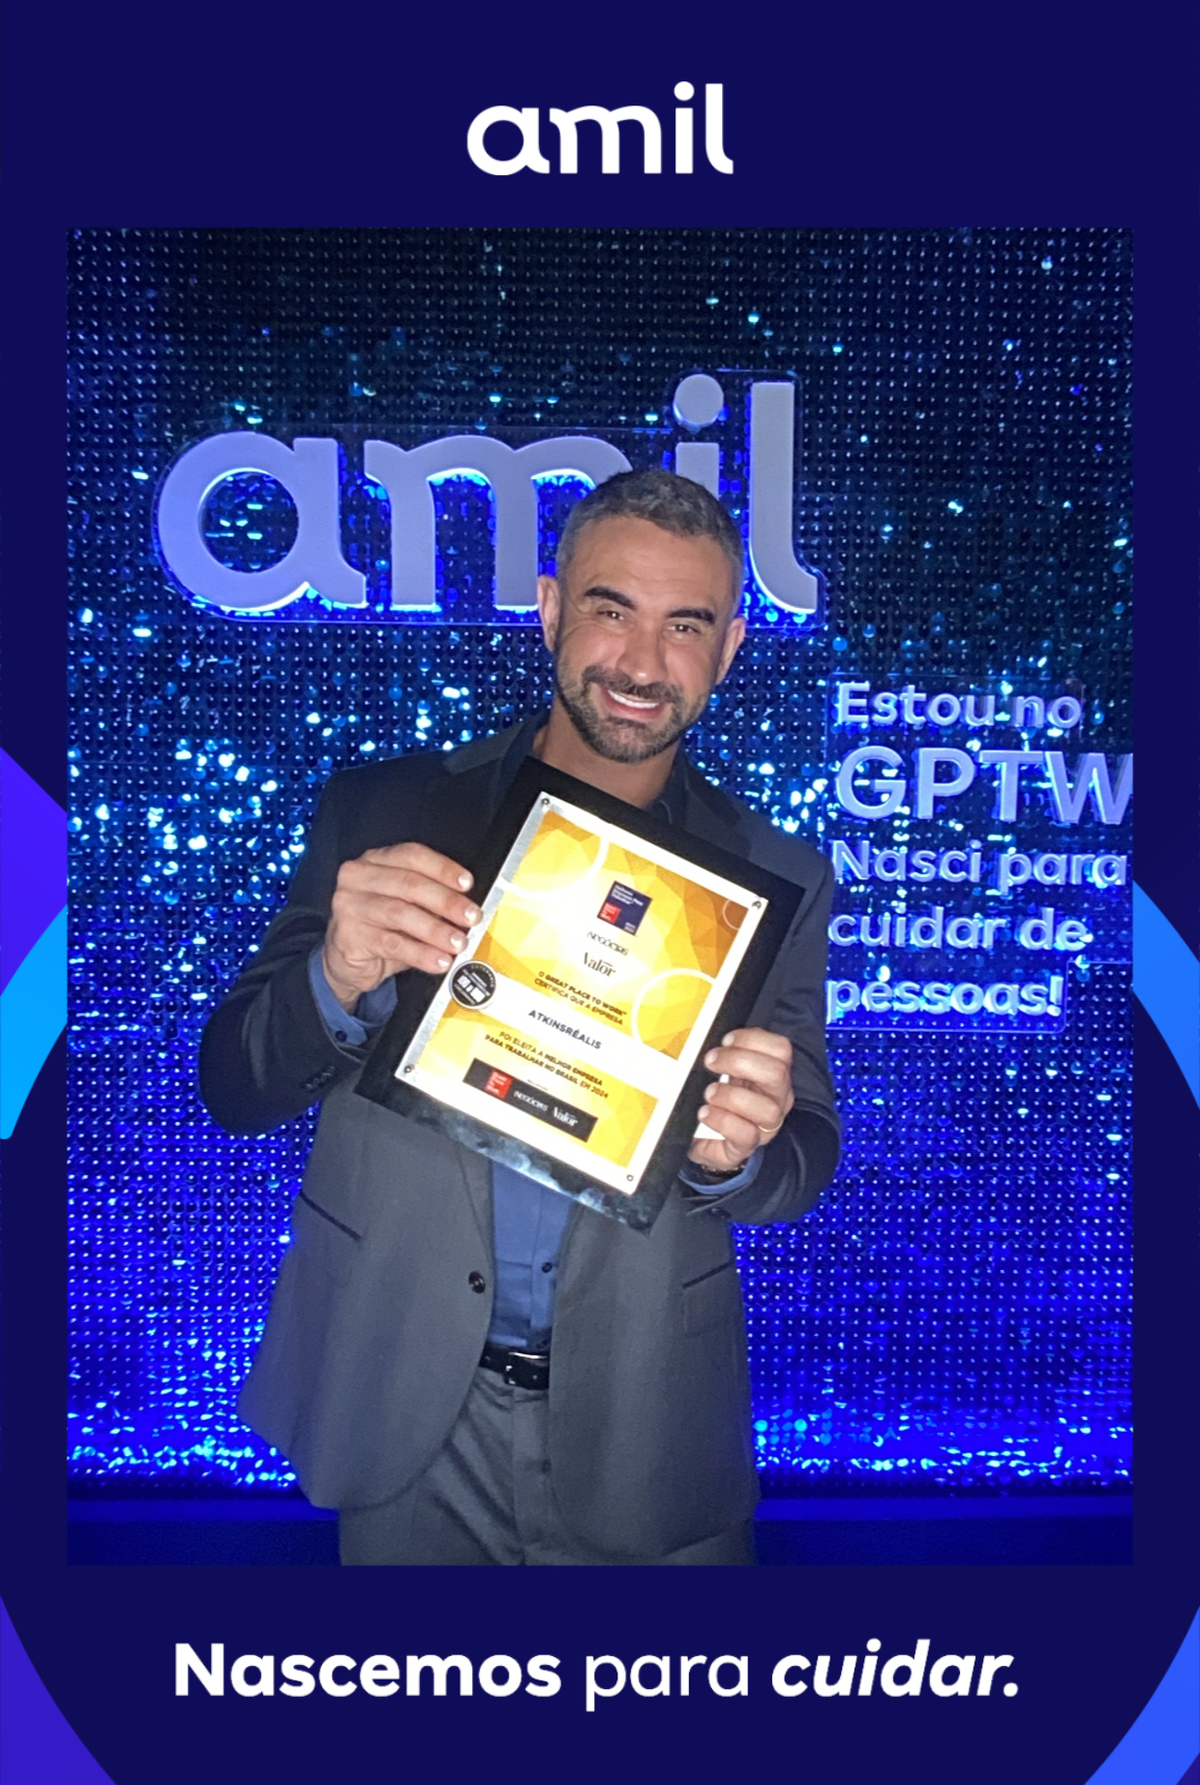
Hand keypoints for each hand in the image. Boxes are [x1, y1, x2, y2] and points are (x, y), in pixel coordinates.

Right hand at [322, 843, 478, 1011]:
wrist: (347, 962)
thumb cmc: (382, 929)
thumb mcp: (407, 907)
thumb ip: (432, 901)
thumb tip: (468, 907)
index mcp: (375, 861)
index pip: (412, 855)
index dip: (443, 868)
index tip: (467, 884)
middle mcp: (358, 877)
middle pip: (409, 883)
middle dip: (446, 901)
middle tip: (471, 917)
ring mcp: (349, 905)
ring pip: (401, 913)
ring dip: (436, 929)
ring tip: (458, 943)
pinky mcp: (348, 935)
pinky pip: (392, 943)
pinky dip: (421, 953)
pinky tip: (439, 960)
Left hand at [687, 1027, 793, 1174]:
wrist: (704, 1138)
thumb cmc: (718, 1098)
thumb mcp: (725, 1070)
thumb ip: (727, 1052)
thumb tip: (708, 1037)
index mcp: (773, 1073)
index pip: (781, 1049)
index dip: (753, 1040)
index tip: (726, 1041)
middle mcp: (777, 1098)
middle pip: (777, 1074)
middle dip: (739, 1062)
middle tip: (711, 1061)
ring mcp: (765, 1125)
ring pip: (767, 1110)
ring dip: (732, 1096)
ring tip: (709, 1093)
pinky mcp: (746, 1147)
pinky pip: (746, 1136)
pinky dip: (723, 1121)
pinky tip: (705, 1113)